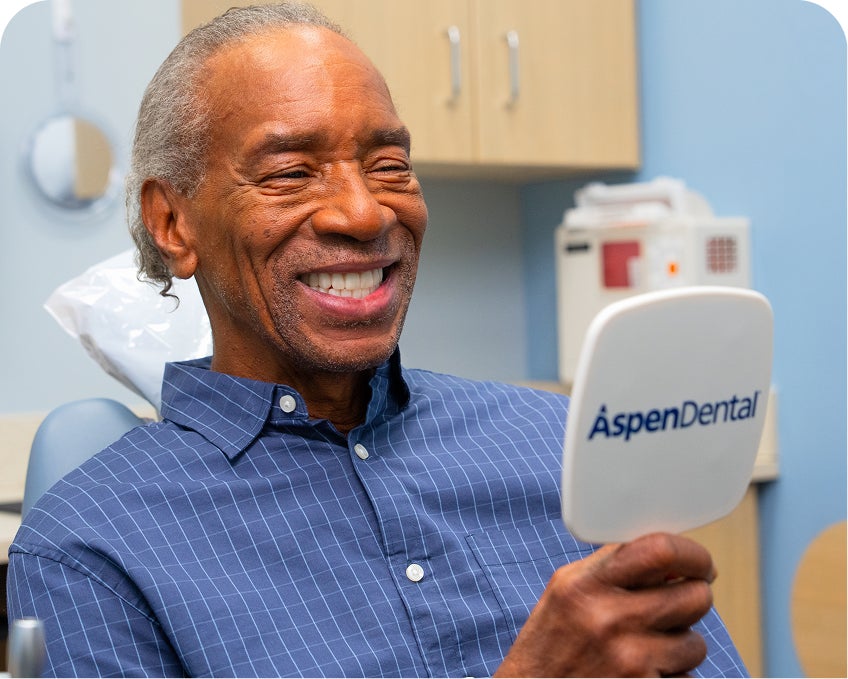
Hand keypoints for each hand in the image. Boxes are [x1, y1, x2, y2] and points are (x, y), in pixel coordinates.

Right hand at [494, 532, 715, 676]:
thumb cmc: (552, 643)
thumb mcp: (568, 591)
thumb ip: (615, 568)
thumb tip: (675, 563)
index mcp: (586, 583)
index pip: (660, 551)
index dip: (693, 555)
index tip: (699, 566)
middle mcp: (607, 618)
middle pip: (694, 596)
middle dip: (692, 601)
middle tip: (673, 609)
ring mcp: (627, 660)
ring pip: (695, 643)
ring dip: (679, 647)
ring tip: (644, 650)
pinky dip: (671, 678)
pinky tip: (640, 676)